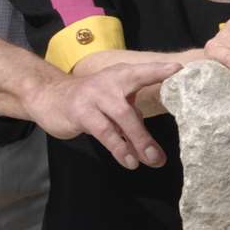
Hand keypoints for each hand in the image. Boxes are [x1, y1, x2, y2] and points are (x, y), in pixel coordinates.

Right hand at [26, 60, 181, 168]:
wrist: (50, 96)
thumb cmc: (92, 100)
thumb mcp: (115, 99)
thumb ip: (133, 114)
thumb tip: (152, 147)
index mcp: (123, 75)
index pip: (144, 71)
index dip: (160, 70)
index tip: (179, 68)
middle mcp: (110, 82)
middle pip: (132, 106)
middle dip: (146, 134)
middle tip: (160, 157)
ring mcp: (95, 96)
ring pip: (120, 119)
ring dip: (136, 142)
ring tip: (149, 161)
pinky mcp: (81, 112)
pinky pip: (104, 131)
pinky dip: (118, 146)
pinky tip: (128, 160)